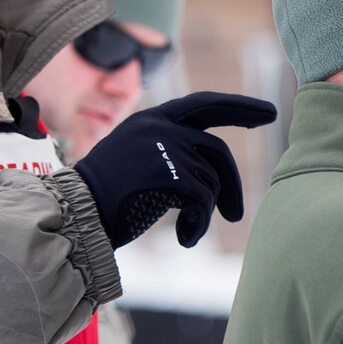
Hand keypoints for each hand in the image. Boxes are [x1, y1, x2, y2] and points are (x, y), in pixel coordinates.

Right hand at [73, 91, 276, 247]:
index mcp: (152, 119)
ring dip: (204, 213)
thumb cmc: (103, 197)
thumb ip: (169, 154)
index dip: (239, 108)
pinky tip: (184, 238)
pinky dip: (198, 225)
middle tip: (235, 215)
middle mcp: (159, 126)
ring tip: (187, 232)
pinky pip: (202, 201)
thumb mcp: (136, 161)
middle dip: (232, 184)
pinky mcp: (167, 173)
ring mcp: (164, 147)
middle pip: (217, 150)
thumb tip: (212, 172)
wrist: (74, 213)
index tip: (268, 114)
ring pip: (210, 181)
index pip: (204, 104)